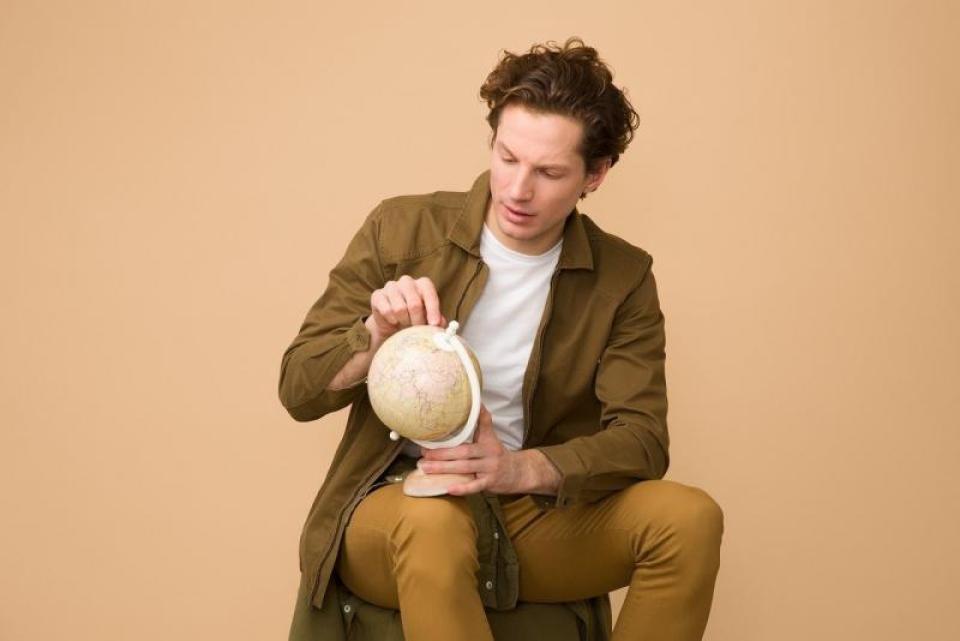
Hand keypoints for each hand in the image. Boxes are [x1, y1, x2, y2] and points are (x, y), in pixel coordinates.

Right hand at [366, 275, 445, 342]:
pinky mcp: (377, 295)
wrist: (392, 325)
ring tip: (405, 324)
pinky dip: (391, 320)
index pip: (429, 293)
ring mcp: (391, 286)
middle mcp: (407, 281)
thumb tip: (441, 324)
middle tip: (417, 330)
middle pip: (414, 303)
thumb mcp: (429, 320)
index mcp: (423, 284)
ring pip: (400, 309)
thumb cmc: (415, 320)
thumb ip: (438, 320)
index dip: (433, 310)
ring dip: (404, 322)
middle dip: (418, 321)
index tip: (434, 325)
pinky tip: (393, 321)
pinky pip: (386, 310)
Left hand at [418, 406, 557, 495]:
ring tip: (426, 468)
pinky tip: (449, 488)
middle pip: (464, 451)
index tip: (455, 413)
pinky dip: (462, 488)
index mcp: (488, 440)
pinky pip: (475, 486)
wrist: (518, 473)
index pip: (479, 426)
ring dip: (444, 468)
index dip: (472, 418)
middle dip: (442, 453)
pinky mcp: (490, 483)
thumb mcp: (491, 437)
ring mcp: (490, 468)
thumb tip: (477, 403)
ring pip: (465, 467)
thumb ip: (482, 423)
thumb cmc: (497, 454)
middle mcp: (489, 453)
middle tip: (424, 453)